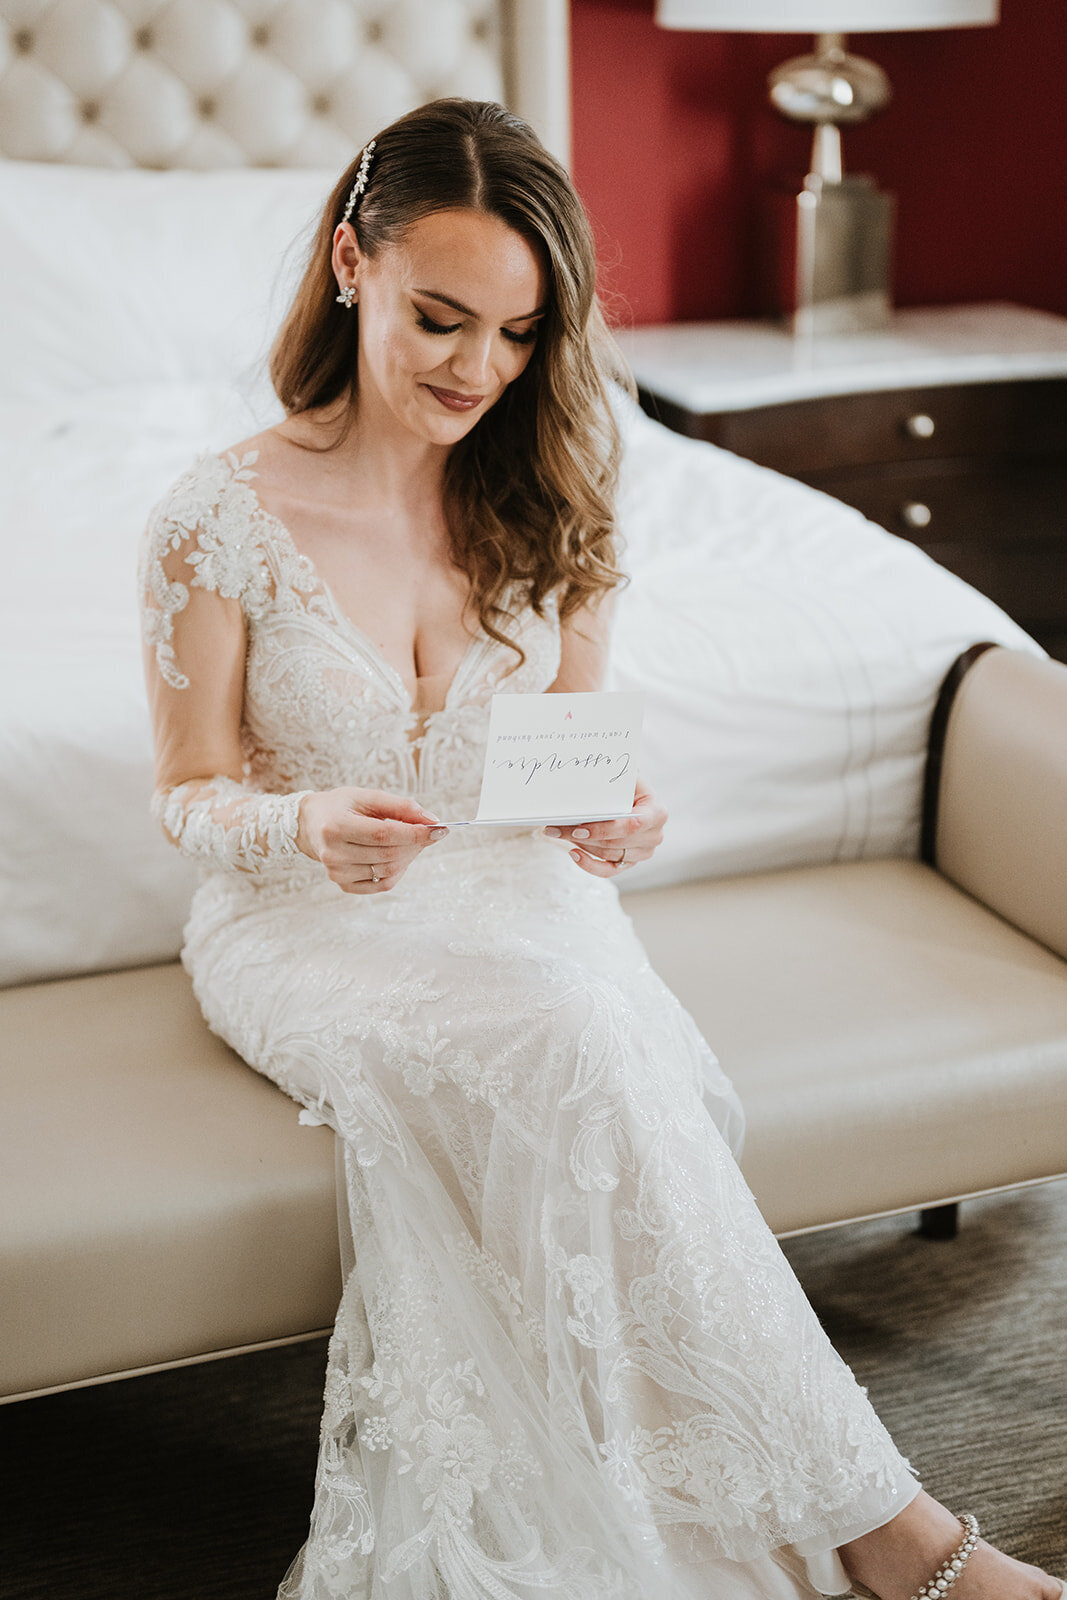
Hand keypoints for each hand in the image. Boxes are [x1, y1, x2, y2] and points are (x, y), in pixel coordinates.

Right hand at [297, 788, 447, 893]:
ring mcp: (337, 872)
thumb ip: (400, 806)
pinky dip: (398, 872)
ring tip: (411, 841)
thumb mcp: (367, 796)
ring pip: (388, 871)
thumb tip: (432, 820)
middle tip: (429, 832)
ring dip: (409, 857)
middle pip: (389, 854)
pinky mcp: (343, 885)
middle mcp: (333, 853)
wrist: (310, 824)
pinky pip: (381, 885)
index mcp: (336, 826)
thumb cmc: (341, 806)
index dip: (416, 833)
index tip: (440, 828)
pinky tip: (398, 856)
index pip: (384, 834)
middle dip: (416, 844)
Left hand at [543, 775, 666, 877]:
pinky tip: (573, 853)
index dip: (605, 829)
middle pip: (615, 843)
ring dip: (581, 845)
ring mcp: (643, 852)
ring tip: (557, 833)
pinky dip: (590, 865)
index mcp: (657, 812)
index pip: (632, 825)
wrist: (634, 796)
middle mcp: (654, 835)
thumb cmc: (629, 786)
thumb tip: (585, 777)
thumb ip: (613, 777)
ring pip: (608, 855)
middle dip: (583, 836)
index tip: (578, 829)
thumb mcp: (626, 778)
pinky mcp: (630, 862)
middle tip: (556, 828)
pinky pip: (609, 870)